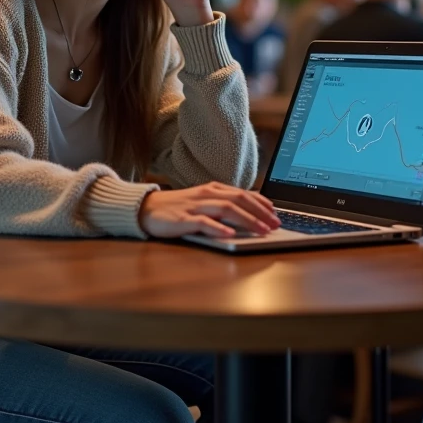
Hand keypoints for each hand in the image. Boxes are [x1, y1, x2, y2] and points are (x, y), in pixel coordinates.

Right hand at [138, 181, 280, 237]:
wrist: (145, 208)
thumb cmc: (178, 207)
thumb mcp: (204, 201)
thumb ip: (224, 204)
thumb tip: (251, 212)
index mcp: (214, 189)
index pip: (244, 193)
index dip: (263, 203)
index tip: (276, 214)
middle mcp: (207, 195)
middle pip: (240, 200)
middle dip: (261, 213)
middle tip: (276, 225)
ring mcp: (195, 206)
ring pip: (226, 210)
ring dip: (247, 220)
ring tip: (261, 230)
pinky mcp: (182, 220)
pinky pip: (203, 223)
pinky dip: (218, 228)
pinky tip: (230, 234)